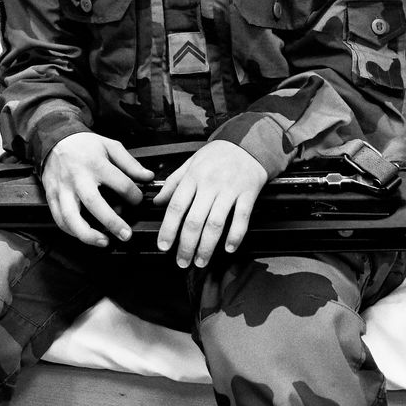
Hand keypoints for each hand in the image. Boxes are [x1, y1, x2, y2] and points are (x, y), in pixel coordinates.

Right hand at [41, 132, 153, 246]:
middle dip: (111, 221)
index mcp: (95, 163)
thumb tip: (147, 176)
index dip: (133, 195)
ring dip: (88, 234)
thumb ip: (130, 163)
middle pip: (93, 203)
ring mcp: (62, 189)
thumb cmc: (83, 144)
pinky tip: (85, 236)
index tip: (138, 200)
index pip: (120, 183)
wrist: (54, 139)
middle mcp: (77, 178)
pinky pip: (59, 219)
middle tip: (126, 234)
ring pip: (71, 217)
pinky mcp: (51, 197)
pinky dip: (72, 232)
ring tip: (104, 242)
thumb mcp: (109, 145)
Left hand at [152, 140, 267, 267]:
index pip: (176, 206)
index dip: (168, 229)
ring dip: (207, 247)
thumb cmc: (217, 155)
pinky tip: (228, 248)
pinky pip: (242, 218)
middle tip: (182, 262)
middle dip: (186, 245)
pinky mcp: (248, 194)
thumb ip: (173, 182)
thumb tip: (157, 202)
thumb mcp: (191, 162)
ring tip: (200, 261)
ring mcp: (230, 190)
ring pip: (216, 223)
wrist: (248, 143)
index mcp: (193, 177)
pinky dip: (235, 236)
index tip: (163, 246)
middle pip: (195, 220)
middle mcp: (210, 184)